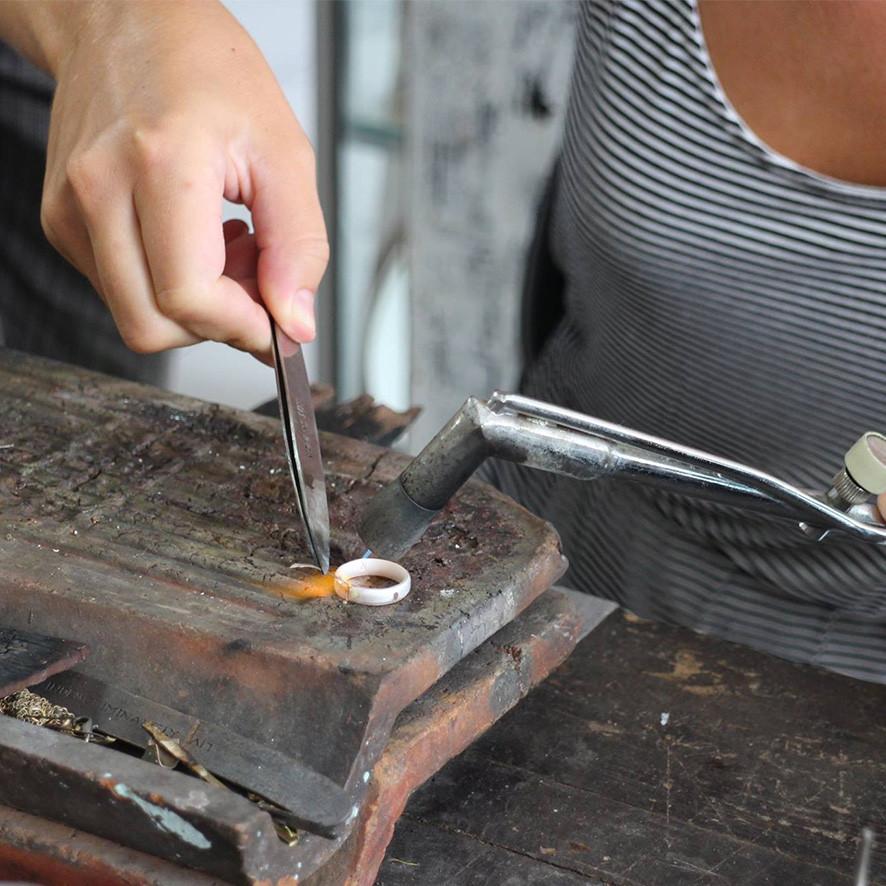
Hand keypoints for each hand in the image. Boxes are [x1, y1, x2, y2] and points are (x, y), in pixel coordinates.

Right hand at [1, 0, 326, 362]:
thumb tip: (295, 323)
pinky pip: (121, 292)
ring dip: (194, 308)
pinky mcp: (62, 222)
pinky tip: (193, 240)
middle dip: (217, 323)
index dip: (242, 326)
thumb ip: (299, 246)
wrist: (125, 21)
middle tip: (254, 277)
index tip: (276, 322)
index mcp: (161, 164)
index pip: (188, 297)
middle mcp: (99, 190)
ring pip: (135, 319)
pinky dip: (167, 286)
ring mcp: (70, 209)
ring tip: (226, 247)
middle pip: (153, 325)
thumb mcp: (284, 151)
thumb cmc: (206, 70)